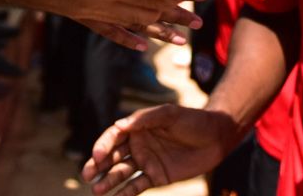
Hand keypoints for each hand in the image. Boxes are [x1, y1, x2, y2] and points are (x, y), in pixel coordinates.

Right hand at [83, 102, 239, 193]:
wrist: (216, 137)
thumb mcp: (169, 114)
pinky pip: (138, 186)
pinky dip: (126, 193)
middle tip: (86, 175)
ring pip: (122, 172)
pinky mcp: (156, 176)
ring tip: (96, 190)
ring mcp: (146, 161)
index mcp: (137, 127)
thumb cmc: (192, 120)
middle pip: (113, 156)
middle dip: (98, 166)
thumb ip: (145, 119)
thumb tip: (119, 125)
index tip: (97, 155)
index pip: (114, 137)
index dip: (103, 146)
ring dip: (108, 181)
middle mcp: (138, 145)